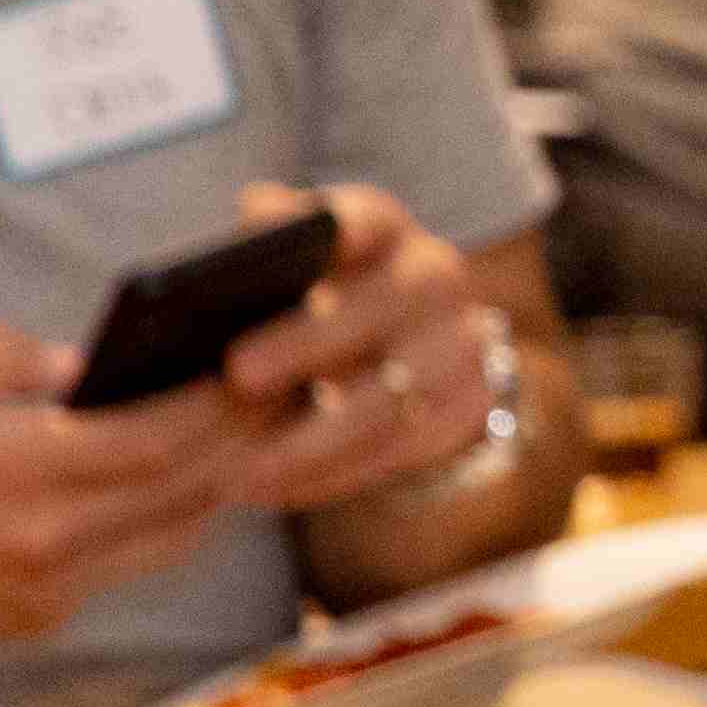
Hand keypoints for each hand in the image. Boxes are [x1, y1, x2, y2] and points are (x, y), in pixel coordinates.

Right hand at [0, 325, 269, 662]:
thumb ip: (3, 356)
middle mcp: (45, 541)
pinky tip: (186, 481)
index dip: (218, 406)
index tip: (257, 367)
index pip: (155, 439)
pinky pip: (131, 564)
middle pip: (185, 491)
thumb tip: (89, 361)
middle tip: (287, 394)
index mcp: (15, 474)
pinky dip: (169, 520)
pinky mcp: (43, 618)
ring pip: (173, 535)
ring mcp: (49, 589)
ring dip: (222, 484)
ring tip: (255, 432)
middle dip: (244, 440)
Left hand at [206, 188, 514, 516]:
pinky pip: (406, 447)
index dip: (325, 231)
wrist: (408, 354)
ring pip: (394, 395)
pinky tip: (278, 489)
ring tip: (239, 472)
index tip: (266, 254)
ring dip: (314, 439)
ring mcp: (463, 341)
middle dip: (308, 342)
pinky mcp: (473, 402)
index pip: (361, 217)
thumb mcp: (285, 268)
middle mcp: (434, 275)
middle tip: (239, 378)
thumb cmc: (310, 305)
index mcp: (381, 228)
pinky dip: (338, 473)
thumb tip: (233, 237)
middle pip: (381, 304)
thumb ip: (257, 249)